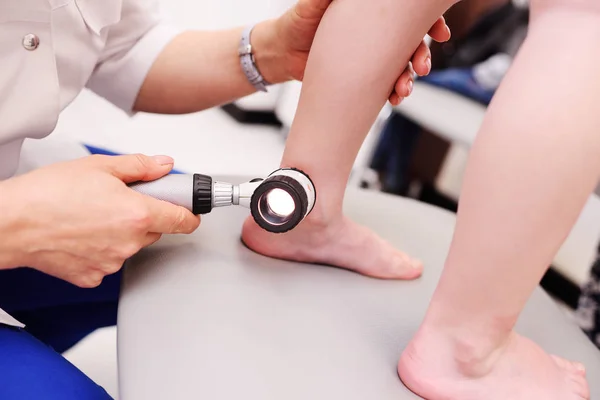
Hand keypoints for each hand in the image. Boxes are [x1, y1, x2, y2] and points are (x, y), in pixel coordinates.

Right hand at [0, 154, 199, 287]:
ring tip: (91, 216)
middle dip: (145, 216)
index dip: (189, 213)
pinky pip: (107, 261)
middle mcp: (129, 243)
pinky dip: (100, 249)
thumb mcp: (99, 167)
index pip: (184, 220)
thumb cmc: (47, 194)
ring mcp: (111, 263)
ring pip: (131, 246)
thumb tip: (164, 166)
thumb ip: (140, 167)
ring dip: (121, 233)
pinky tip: (81, 234)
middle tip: (119, 201)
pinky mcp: (92, 276)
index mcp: (138, 215)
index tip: (189, 209)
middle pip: (155, 231)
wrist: (9, 222)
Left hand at [272, 0, 450, 103]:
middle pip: (411, 43)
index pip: (406, 14)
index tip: (439, 32)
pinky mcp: (362, 77)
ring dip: (408, 80)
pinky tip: (394, 100)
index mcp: (372, 12)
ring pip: (400, 68)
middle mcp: (376, 33)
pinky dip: (392, 94)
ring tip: (404, 91)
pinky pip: (383, 86)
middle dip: (421, 56)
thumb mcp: (315, 3)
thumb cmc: (298, 20)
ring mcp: (371, 56)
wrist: (282, 52)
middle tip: (421, 68)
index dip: (427, 22)